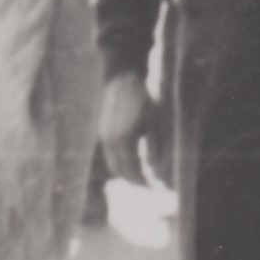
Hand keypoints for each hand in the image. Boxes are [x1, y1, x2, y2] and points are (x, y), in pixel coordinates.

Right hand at [97, 71, 165, 187]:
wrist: (124, 73)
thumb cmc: (145, 96)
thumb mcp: (156, 119)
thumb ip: (156, 145)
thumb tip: (156, 169)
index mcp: (124, 139)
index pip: (132, 171)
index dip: (144, 182)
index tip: (155, 187)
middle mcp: (110, 139)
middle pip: (120, 171)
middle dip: (135, 181)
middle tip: (150, 186)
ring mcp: (104, 134)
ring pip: (113, 163)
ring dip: (126, 173)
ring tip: (142, 176)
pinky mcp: (103, 130)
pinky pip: (110, 153)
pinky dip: (121, 162)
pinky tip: (133, 160)